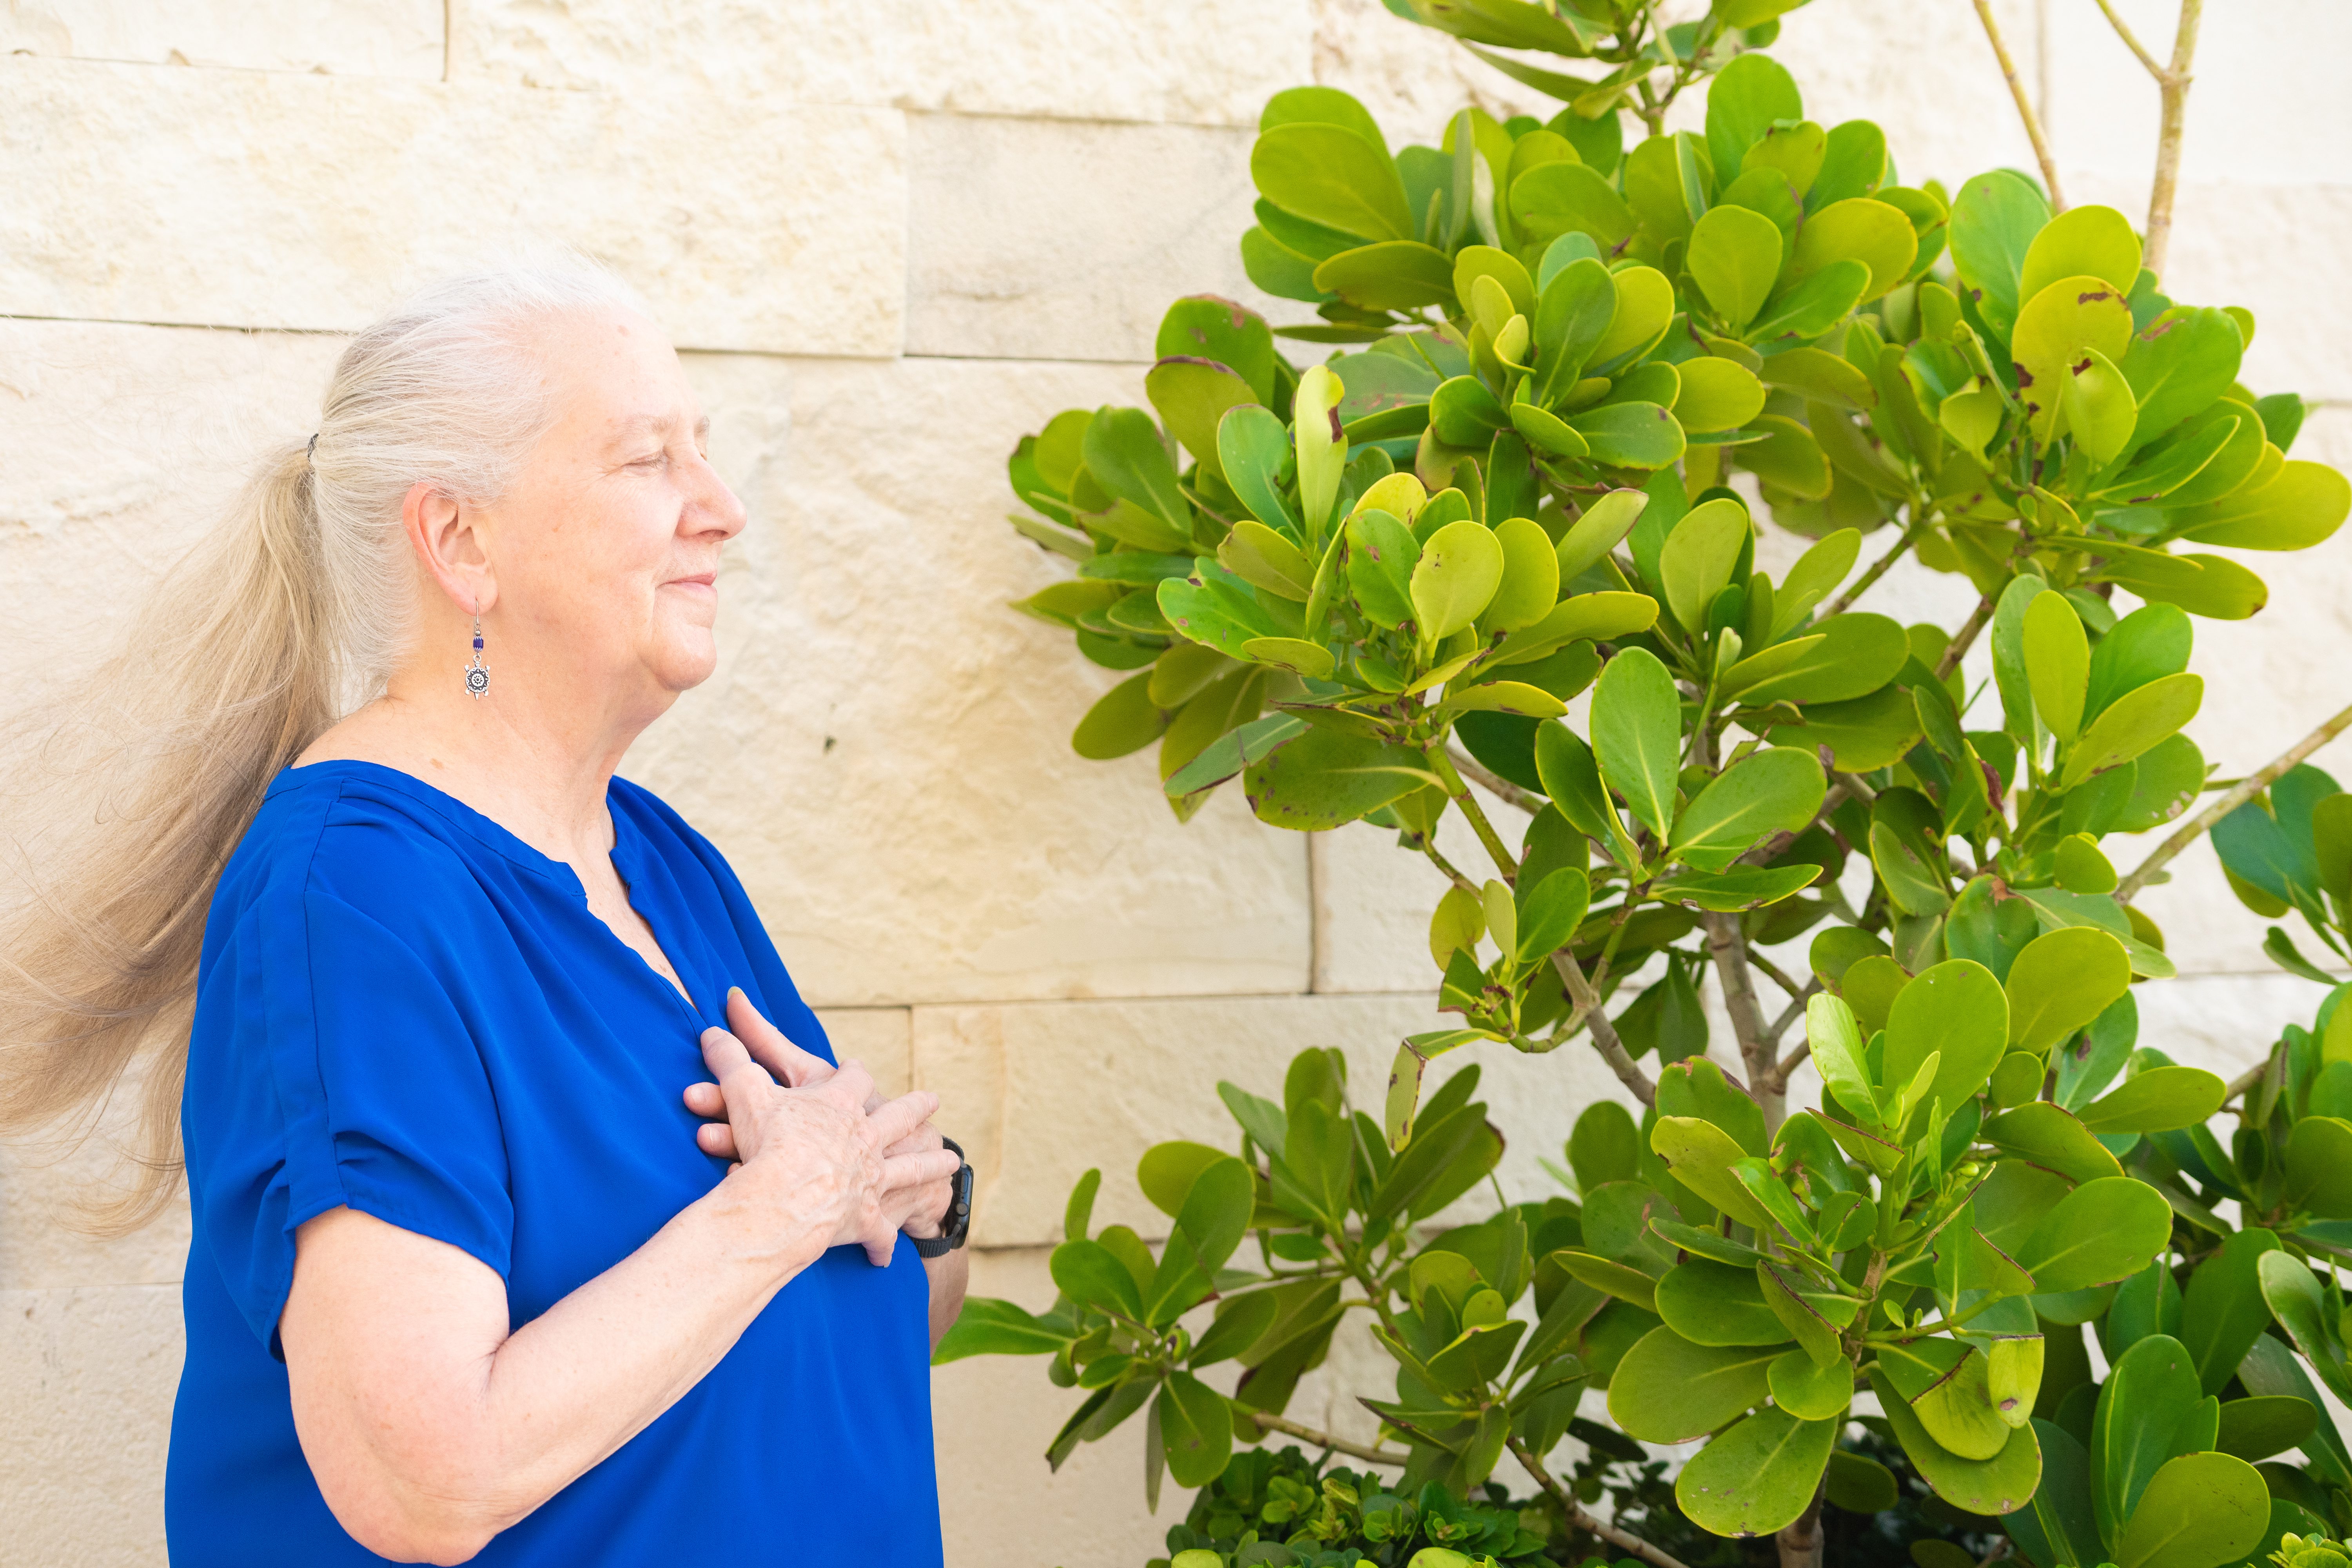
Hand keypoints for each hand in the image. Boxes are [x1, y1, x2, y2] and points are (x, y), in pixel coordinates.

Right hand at [686, 989, 956, 1262]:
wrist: (784, 1199)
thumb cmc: (767, 1142)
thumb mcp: (745, 1090)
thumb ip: (730, 1059)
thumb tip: (709, 1030)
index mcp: (841, 1105)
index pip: (854, 1079)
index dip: (854, 1073)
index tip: (857, 1068)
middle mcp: (867, 1138)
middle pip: (900, 1116)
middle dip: (915, 1107)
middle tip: (933, 1100)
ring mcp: (873, 1178)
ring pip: (913, 1168)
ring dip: (932, 1164)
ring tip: (952, 1161)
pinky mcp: (868, 1219)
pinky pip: (880, 1235)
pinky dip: (882, 1245)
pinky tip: (886, 1256)